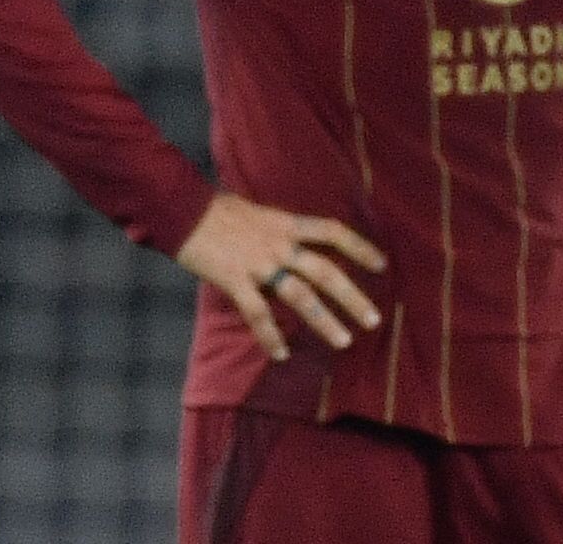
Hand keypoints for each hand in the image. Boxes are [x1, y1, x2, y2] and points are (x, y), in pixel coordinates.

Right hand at [174, 191, 386, 361]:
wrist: (181, 209)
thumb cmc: (213, 209)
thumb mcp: (254, 211)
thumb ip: (275, 228)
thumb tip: (288, 238)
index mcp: (284, 223)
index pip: (332, 232)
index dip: (359, 247)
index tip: (381, 264)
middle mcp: (278, 244)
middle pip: (325, 270)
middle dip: (352, 296)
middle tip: (373, 320)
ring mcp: (258, 263)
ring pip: (301, 295)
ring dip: (325, 320)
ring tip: (344, 341)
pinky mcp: (235, 279)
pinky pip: (258, 313)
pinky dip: (271, 336)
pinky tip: (281, 355)